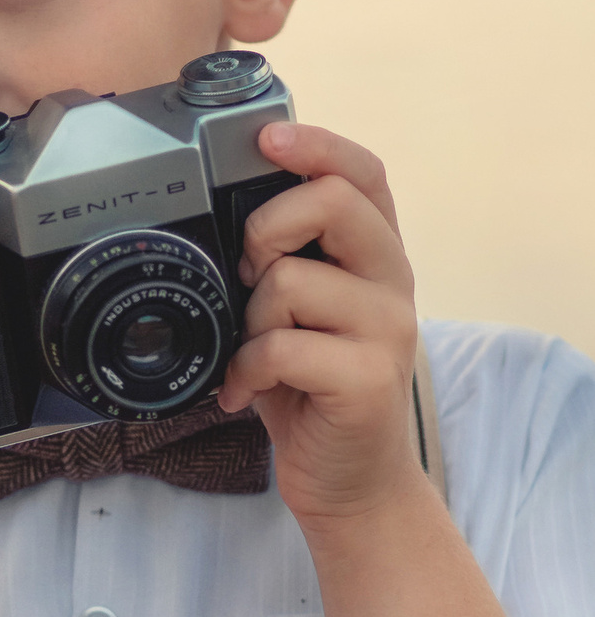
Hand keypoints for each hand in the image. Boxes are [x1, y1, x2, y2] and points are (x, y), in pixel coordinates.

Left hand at [217, 123, 418, 527]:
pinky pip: (280, 347)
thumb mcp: (298, 312)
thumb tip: (223, 216)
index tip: (267, 138)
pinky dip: (246, 370)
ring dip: (249, 319)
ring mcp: (388, 330)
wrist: (349, 478)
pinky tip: (246, 390)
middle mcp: (392, 281)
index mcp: (373, 255)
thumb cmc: (311, 385)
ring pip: (290, 280)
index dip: (318, 145)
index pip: (363, 173)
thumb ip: (284, 260)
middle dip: (266, 227)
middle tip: (250, 272)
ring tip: (253, 351)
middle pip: (334, 202)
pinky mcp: (369, 379)